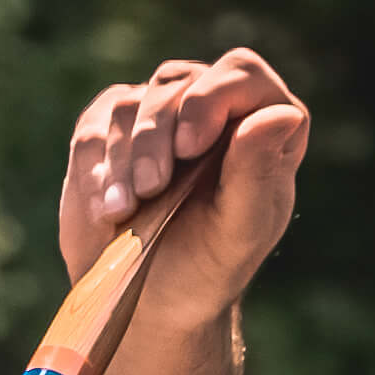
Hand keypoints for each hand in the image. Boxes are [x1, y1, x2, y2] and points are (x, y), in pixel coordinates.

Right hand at [58, 47, 309, 323]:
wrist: (149, 303)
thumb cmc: (207, 269)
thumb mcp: (239, 231)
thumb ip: (258, 173)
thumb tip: (281, 114)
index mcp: (259, 124)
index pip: (242, 71)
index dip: (213, 96)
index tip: (190, 146)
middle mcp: (209, 108)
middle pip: (177, 83)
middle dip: (157, 136)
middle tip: (152, 190)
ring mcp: (155, 116)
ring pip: (130, 106)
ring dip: (123, 161)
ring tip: (124, 213)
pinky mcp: (108, 132)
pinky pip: (93, 129)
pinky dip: (96, 170)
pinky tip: (107, 211)